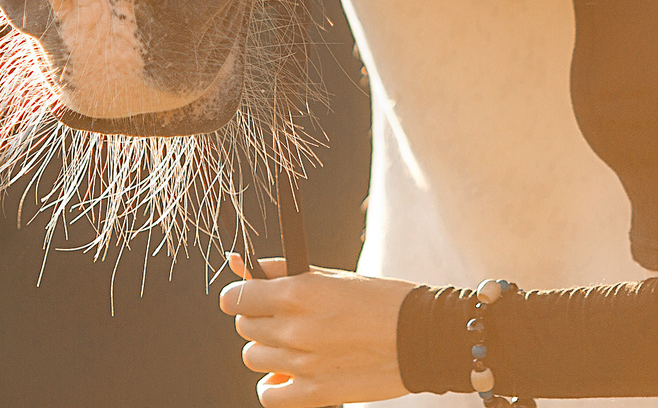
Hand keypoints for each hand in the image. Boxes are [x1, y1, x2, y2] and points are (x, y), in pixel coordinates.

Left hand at [219, 254, 412, 407]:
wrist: (423, 338)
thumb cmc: (382, 300)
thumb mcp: (334, 276)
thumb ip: (283, 271)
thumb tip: (240, 263)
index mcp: (298, 293)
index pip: (234, 298)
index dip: (241, 295)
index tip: (251, 296)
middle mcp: (295, 329)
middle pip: (244, 327)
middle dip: (259, 319)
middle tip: (286, 317)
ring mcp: (303, 365)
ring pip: (253, 358)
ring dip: (269, 350)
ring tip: (297, 343)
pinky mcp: (314, 394)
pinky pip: (267, 394)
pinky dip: (275, 384)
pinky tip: (292, 373)